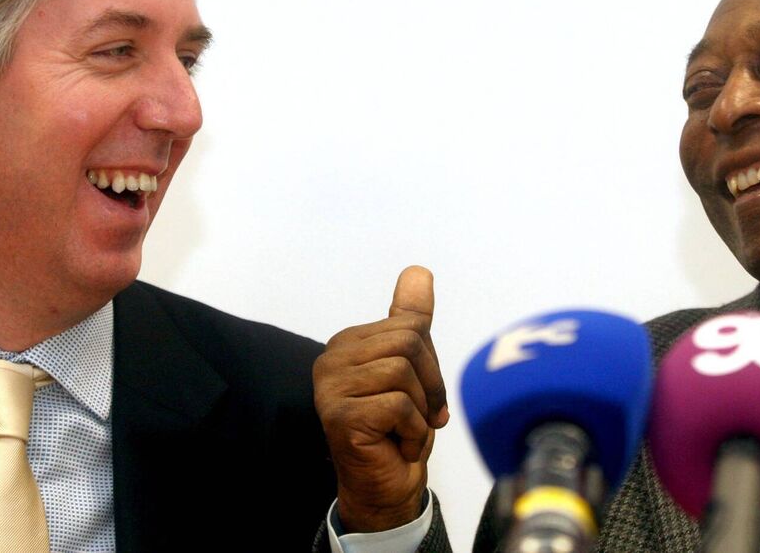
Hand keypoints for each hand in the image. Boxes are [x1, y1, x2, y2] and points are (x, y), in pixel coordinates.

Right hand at [313, 265, 448, 531]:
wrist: (387, 487)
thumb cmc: (398, 428)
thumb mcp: (412, 367)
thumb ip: (410, 318)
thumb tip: (418, 272)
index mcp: (348, 342)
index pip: (410, 326)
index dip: (429, 364)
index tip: (420, 394)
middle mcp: (331, 359)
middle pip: (409, 342)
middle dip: (429, 383)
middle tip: (419, 415)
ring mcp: (330, 388)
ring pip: (404, 372)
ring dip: (420, 411)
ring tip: (404, 430)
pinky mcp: (339, 416)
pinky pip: (399, 406)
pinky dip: (413, 431)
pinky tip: (397, 445)